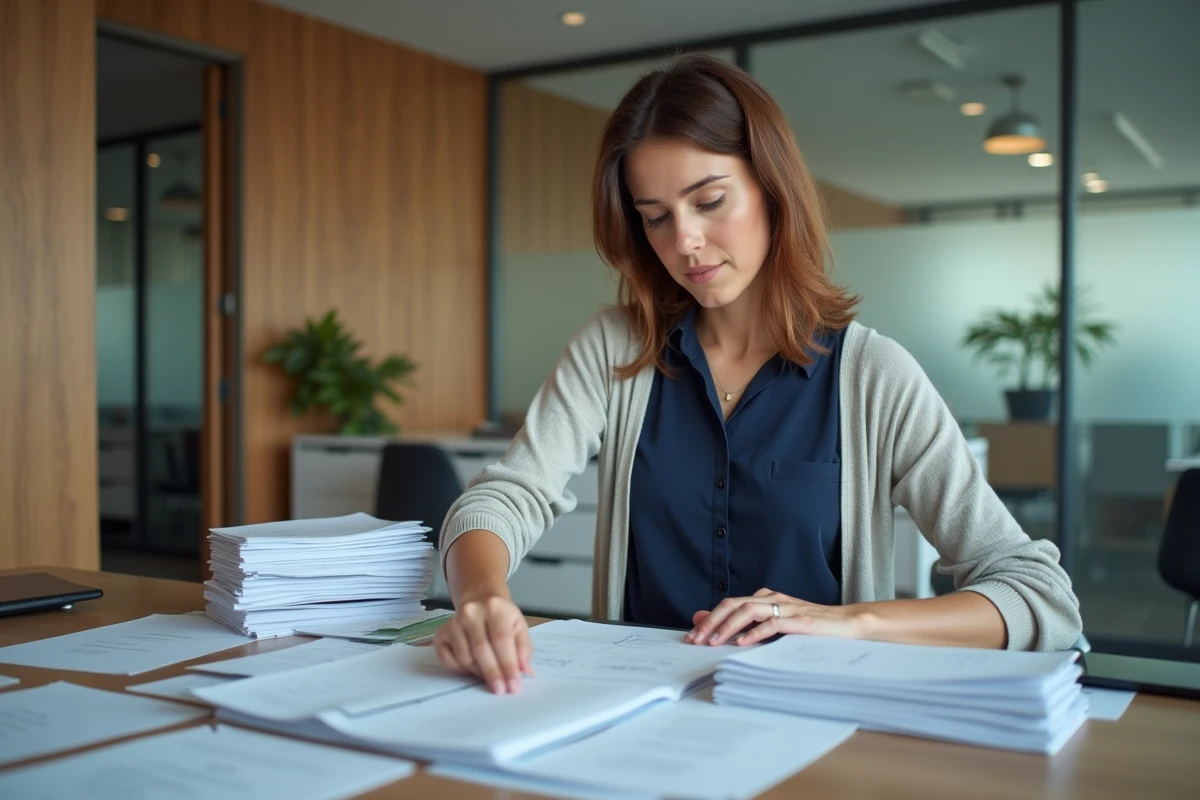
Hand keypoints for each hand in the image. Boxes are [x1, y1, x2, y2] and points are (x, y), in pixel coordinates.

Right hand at [433, 594, 534, 693]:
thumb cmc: (502, 618)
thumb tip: (525, 672)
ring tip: (489, 677)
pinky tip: (471, 669)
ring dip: (478, 672)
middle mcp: (471, 612)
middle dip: (493, 673)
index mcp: (495, 607)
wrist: (479, 601)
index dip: (508, 665)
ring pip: (465, 657)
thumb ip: (523, 649)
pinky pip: (448, 659)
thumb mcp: (519, 627)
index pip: (501, 640)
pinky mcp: (440, 633)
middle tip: (500, 690)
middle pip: (481, 649)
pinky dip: (460, 669)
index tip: (513, 686)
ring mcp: (453, 622)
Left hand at [685, 588, 869, 645]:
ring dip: (728, 627)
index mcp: (765, 597)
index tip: (692, 635)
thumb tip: (713, 624)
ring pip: (748, 611)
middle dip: (711, 622)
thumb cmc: (810, 626)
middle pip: (733, 604)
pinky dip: (755, 633)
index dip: (709, 619)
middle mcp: (772, 598)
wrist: (846, 624)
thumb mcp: (774, 624)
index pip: (729, 604)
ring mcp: (786, 607)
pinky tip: (743, 643)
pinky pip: (772, 623)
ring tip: (714, 642)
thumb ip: (746, 623)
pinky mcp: (799, 620)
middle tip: (696, 639)